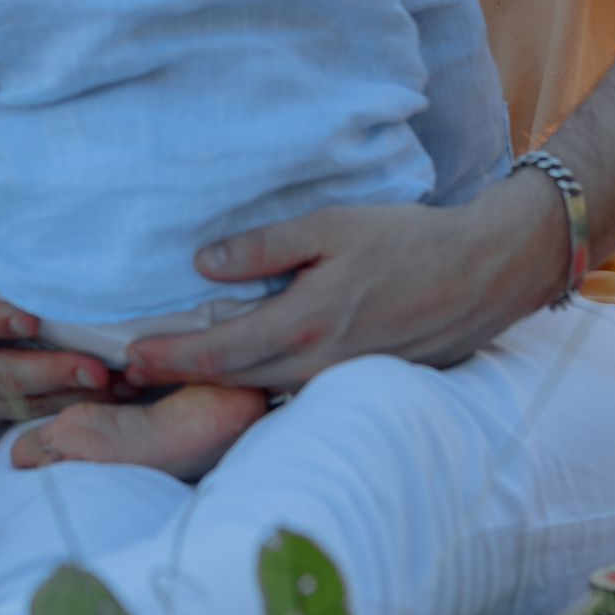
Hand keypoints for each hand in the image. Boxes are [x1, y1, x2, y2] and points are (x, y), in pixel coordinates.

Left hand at [122, 174, 565, 390]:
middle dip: (180, 379)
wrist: (484, 272)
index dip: (170, 357)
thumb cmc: (407, 241)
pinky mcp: (360, 379)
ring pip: (265, 388)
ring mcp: (341, 378)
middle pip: (234, 379)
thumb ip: (264, 246)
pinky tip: (244, 369)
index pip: (220, 351)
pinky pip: (297, 387)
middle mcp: (319, 363)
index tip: (130, 358)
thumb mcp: (329, 226)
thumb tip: (203, 264)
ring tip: (176, 374)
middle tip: (132, 375)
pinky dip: (261, 381)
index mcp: (305, 324)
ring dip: (218, 384)